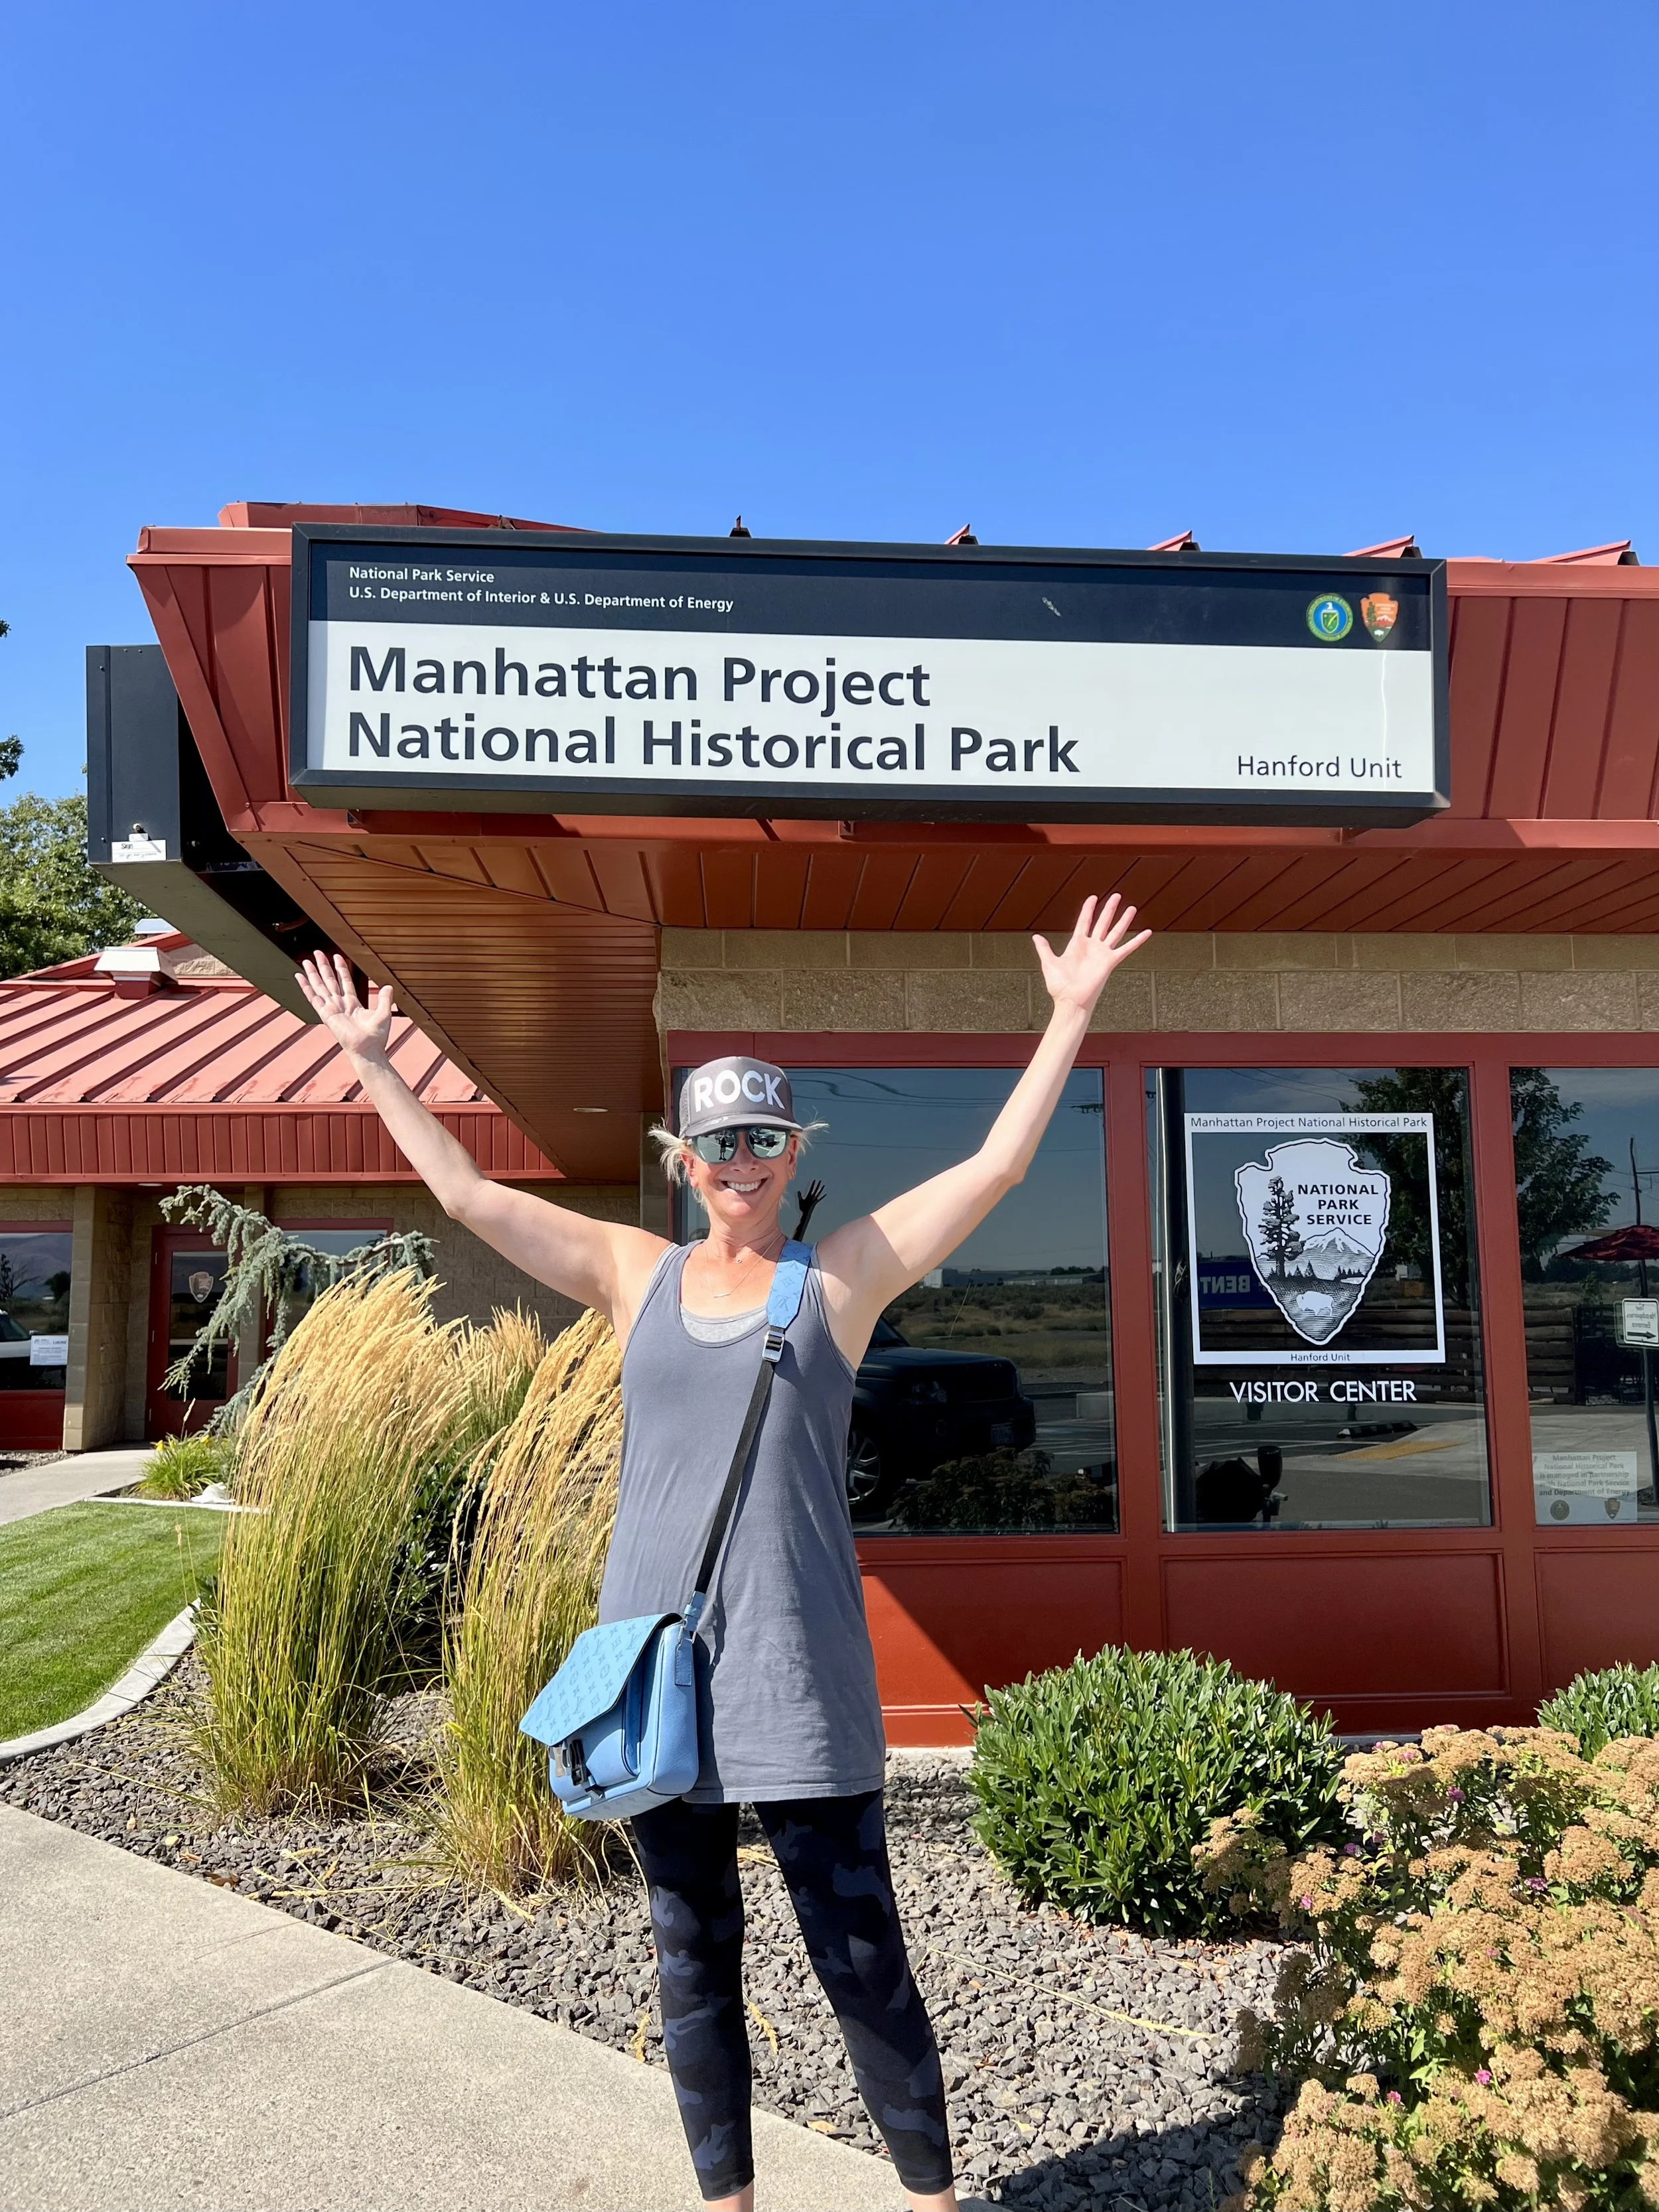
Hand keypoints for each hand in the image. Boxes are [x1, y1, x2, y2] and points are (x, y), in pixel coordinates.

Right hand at [296, 952, 395, 1061]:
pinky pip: (313, 997)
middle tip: (317, 953)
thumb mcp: (383, 1013)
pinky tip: (299, 976)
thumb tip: (388, 986)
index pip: (344, 981)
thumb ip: (384, 998)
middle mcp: (340, 1005)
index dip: (341, 969)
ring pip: (320, 986)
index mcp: (353, 1004)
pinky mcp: (325, 1014)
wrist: (368, 1049)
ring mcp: (331, 1008)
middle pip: (329, 981)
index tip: (336, 956)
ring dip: (313, 973)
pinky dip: (305, 987)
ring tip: (307, 960)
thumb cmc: (376, 1037)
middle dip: (323, 966)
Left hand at [1033, 895, 1150, 1016]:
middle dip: (1109, 909)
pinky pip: (1126, 949)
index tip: (1093, 897)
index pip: (1084, 922)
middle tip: (1116, 896)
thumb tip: (1036, 937)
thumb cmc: (1060, 986)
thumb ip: (1044, 949)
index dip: (1088, 909)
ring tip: (1131, 908)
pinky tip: (1146, 932)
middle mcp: (1091, 947)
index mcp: (1077, 945)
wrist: (1070, 1001)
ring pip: (1115, 932)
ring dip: (1123, 920)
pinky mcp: (1110, 962)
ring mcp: (1102, 954)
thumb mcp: (1049, 963)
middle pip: (1102, 922)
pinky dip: (1137, 941)